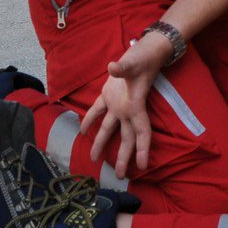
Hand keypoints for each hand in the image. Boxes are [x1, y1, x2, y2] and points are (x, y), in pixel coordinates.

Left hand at [81, 35, 170, 175]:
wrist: (145, 51)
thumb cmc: (143, 58)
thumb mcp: (135, 62)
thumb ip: (124, 67)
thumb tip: (113, 67)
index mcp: (135, 105)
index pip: (142, 131)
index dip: (143, 149)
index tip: (143, 165)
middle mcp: (127, 110)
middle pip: (127, 138)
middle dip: (124, 157)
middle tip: (120, 175)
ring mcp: (118, 104)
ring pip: (110, 129)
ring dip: (103, 143)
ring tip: (95, 160)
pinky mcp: (109, 96)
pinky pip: (98, 111)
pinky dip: (90, 121)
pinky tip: (83, 132)